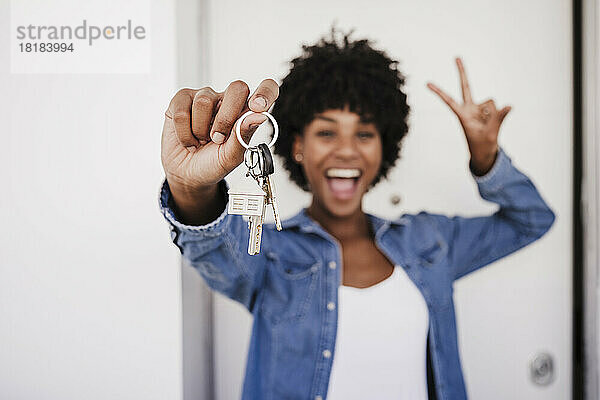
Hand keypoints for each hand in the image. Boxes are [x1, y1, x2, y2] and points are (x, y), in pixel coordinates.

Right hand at [161, 79, 279, 195]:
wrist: (187, 174)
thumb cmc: (212, 163)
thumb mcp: (232, 157)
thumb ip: (244, 135)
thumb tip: (260, 115)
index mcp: (246, 112)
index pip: (266, 89)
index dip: (266, 92)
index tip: (258, 107)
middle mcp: (227, 101)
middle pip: (237, 88)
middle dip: (227, 118)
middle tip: (218, 139)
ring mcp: (205, 97)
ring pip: (204, 101)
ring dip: (200, 131)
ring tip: (201, 141)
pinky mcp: (182, 100)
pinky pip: (183, 110)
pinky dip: (184, 133)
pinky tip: (188, 139)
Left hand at [427, 58, 510, 174]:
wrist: (485, 154)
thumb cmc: (482, 146)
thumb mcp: (491, 134)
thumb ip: (499, 119)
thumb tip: (509, 105)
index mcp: (463, 115)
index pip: (449, 101)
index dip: (439, 92)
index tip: (427, 83)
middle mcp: (470, 109)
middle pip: (466, 87)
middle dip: (462, 72)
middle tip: (456, 56)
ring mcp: (479, 108)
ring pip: (491, 103)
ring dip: (494, 114)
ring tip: (488, 128)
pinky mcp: (487, 110)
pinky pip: (497, 107)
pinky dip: (498, 114)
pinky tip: (492, 125)